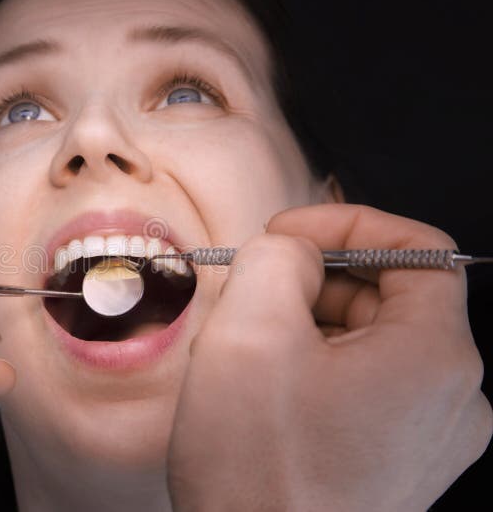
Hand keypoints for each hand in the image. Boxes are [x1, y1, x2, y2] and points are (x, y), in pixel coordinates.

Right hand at [168, 204, 491, 510]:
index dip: (347, 225)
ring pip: (367, 344)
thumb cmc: (259, 474)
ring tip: (249, 358)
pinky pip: (360, 388)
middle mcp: (449, 399)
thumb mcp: (249, 331)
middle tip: (254, 295)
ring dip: (305, 329)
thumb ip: (277, 256)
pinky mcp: (395, 463)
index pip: (417, 250)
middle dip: (314, 282)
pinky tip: (265, 397)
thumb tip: (292, 250)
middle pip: (388, 298)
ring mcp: (425, 438)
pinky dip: (312, 372)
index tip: (289, 233)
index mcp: (435, 357)